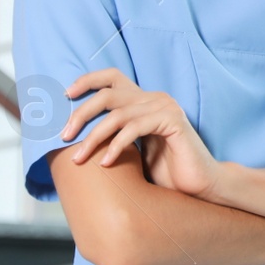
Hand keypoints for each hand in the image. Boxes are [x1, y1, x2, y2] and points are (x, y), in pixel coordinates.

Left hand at [61, 69, 218, 197]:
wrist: (200, 186)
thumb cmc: (166, 171)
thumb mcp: (132, 150)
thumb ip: (112, 136)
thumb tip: (72, 136)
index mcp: (144, 101)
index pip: (113, 77)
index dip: (87, 81)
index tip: (64, 96)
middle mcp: (155, 99)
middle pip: (108, 94)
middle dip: (81, 114)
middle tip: (63, 136)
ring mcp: (165, 108)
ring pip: (117, 114)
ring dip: (93, 137)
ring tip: (79, 158)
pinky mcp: (173, 121)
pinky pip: (135, 128)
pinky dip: (116, 146)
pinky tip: (106, 163)